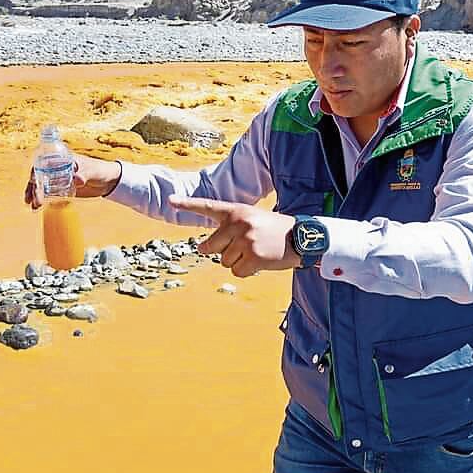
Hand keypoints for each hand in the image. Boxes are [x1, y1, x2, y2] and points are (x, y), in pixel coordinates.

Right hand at [25, 153, 121, 209]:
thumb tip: (77, 180)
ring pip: (40, 186)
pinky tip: (36, 208)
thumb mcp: (92, 171)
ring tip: (33, 206)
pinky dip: (41, 200)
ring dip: (34, 195)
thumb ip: (84, 175)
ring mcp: (57, 179)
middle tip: (34, 200)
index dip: (35, 172)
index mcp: (61, 159)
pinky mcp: (61, 190)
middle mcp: (56, 168)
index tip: (33, 182)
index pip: (42, 163)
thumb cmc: (100, 171)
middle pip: (39, 176)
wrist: (108, 182)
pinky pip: (47, 194)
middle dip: (33, 187)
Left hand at [169, 195, 301, 277]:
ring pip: (224, 262)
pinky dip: (248, 271)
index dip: (187, 204)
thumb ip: (230, 229)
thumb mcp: (252, 219)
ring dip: (239, 262)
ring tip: (257, 252)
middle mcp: (238, 223)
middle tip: (243, 247)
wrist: (302, 237)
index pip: (208, 206)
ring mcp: (245, 240)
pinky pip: (237, 272)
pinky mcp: (253, 256)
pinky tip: (261, 261)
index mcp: (237, 211)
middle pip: (211, 246)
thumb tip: (205, 248)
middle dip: (222, 251)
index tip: (170, 200)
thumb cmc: (274, 230)